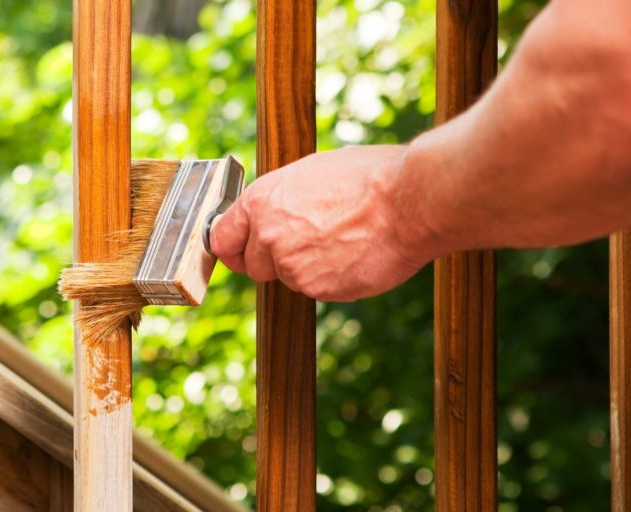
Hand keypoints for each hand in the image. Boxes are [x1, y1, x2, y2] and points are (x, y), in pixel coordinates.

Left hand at [209, 145, 435, 301]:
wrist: (409, 202)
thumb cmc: (368, 178)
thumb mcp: (310, 174)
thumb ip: (280, 200)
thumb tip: (270, 213)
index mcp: (261, 201)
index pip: (221, 238)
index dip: (233, 247)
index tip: (240, 252)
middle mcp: (268, 235)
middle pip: (253, 266)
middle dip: (274, 261)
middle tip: (309, 245)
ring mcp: (291, 265)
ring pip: (288, 278)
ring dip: (307, 268)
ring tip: (342, 241)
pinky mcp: (317, 288)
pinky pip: (316, 289)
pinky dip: (331, 279)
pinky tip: (354, 255)